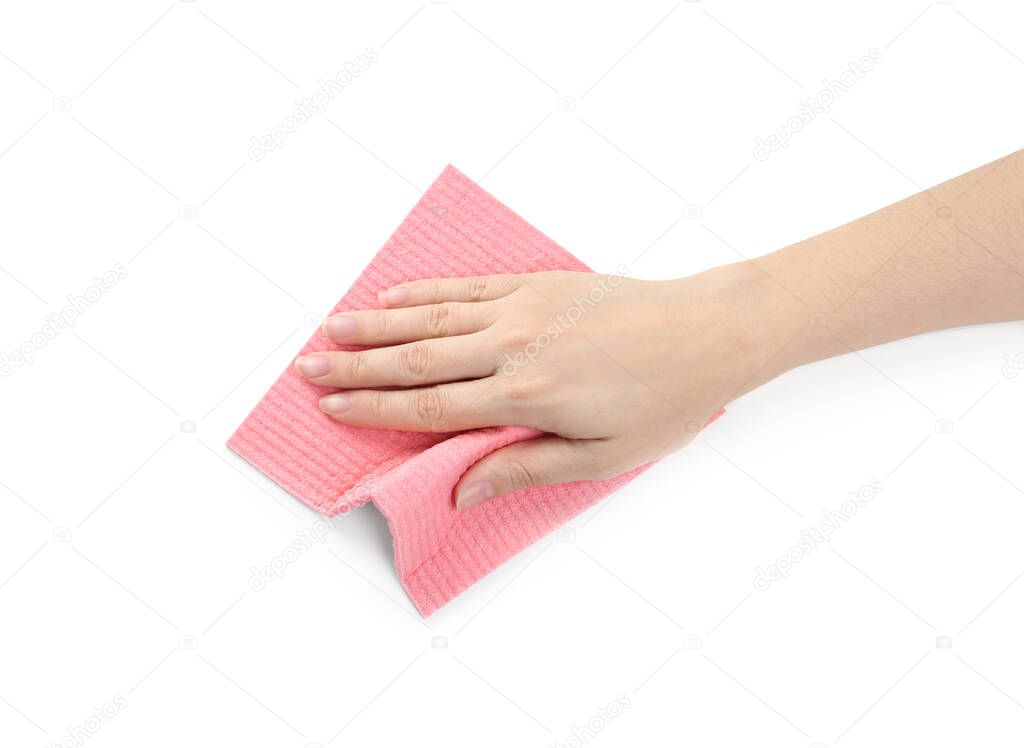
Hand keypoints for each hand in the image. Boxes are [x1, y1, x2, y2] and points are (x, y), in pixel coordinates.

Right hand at [295, 265, 803, 508]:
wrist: (709, 332)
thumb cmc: (665, 401)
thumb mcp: (601, 457)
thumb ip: (524, 469)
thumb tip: (460, 491)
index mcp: (523, 397)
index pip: (427, 405)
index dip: (373, 408)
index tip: (331, 404)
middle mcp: (511, 347)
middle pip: (415, 358)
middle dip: (355, 364)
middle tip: (306, 366)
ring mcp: (522, 308)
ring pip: (431, 317)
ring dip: (377, 324)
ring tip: (332, 328)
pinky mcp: (538, 284)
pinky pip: (467, 287)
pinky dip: (426, 291)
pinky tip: (396, 294)